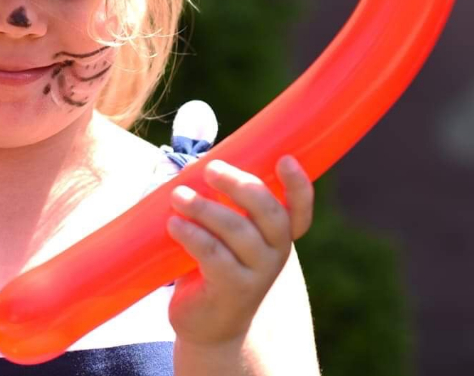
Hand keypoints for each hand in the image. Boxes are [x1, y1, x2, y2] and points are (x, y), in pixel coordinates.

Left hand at [165, 156, 313, 346]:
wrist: (210, 325)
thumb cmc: (214, 264)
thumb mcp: (223, 231)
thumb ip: (215, 193)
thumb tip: (184, 147)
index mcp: (278, 234)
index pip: (299, 210)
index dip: (299, 186)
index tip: (285, 159)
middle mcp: (275, 253)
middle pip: (269, 213)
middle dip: (240, 186)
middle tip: (210, 168)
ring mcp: (257, 274)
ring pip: (237, 231)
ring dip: (206, 208)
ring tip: (178, 195)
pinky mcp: (231, 290)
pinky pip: (213, 255)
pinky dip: (193, 235)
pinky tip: (174, 224)